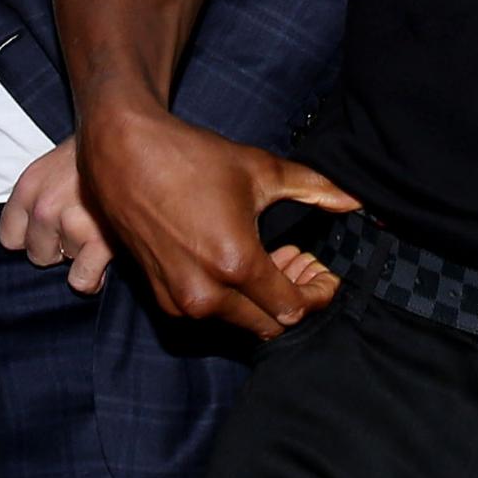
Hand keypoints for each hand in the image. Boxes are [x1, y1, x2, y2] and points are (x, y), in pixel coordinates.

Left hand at [0, 137, 111, 293]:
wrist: (129, 135)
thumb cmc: (92, 154)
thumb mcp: (51, 168)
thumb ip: (37, 199)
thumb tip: (32, 236)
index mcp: (28, 187)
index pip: (9, 238)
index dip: (30, 237)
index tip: (48, 231)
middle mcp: (44, 206)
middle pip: (38, 255)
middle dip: (58, 246)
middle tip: (81, 223)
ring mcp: (70, 223)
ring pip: (66, 263)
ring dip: (82, 251)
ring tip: (98, 224)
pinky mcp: (99, 239)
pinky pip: (82, 279)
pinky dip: (93, 275)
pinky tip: (103, 256)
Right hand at [76, 105, 356, 340]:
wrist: (123, 152)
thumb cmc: (190, 156)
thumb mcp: (259, 168)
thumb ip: (314, 189)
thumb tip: (354, 202)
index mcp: (236, 263)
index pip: (293, 309)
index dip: (318, 294)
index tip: (325, 276)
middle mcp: (206, 293)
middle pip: (269, 325)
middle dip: (293, 300)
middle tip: (301, 265)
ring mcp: (178, 298)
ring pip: (238, 323)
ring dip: (260, 302)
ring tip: (270, 261)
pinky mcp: (159, 295)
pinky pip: (208, 313)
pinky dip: (229, 299)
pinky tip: (234, 264)